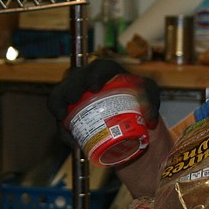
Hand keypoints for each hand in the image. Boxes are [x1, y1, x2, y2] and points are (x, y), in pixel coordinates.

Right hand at [46, 58, 160, 142]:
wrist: (131, 118)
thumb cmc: (139, 100)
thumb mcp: (149, 97)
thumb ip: (151, 103)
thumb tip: (149, 120)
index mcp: (106, 71)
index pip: (99, 68)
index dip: (93, 74)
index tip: (94, 87)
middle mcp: (87, 79)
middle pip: (73, 78)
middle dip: (70, 87)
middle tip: (73, 99)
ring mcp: (75, 94)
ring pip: (59, 94)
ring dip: (58, 104)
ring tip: (62, 117)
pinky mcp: (69, 112)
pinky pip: (60, 119)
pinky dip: (64, 131)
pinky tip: (71, 140)